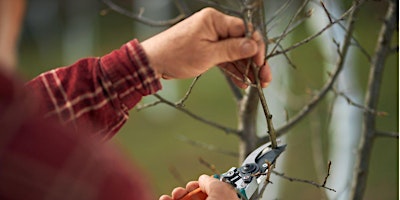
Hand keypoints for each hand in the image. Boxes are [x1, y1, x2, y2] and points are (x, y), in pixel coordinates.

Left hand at [141, 7, 270, 87]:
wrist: (153, 62)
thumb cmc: (176, 55)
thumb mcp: (208, 55)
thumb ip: (232, 50)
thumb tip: (254, 46)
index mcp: (215, 20)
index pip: (244, 30)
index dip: (256, 47)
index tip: (261, 64)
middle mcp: (215, 26)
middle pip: (242, 42)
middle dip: (254, 61)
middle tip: (264, 78)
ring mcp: (211, 38)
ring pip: (235, 52)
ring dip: (245, 68)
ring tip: (256, 84)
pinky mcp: (207, 49)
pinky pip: (225, 58)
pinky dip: (232, 69)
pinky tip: (242, 82)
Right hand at [159, 175, 237, 199]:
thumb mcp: (221, 192)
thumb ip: (213, 182)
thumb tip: (204, 178)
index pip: (215, 194)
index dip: (205, 186)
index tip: (198, 182)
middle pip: (196, 199)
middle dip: (186, 191)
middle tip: (181, 190)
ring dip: (175, 196)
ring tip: (171, 196)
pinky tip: (164, 199)